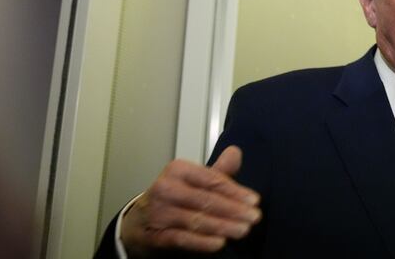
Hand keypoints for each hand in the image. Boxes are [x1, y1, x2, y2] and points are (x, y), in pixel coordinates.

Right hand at [121, 146, 261, 255]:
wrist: (140, 221)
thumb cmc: (173, 197)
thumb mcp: (195, 180)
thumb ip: (217, 171)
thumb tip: (236, 153)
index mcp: (178, 169)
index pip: (211, 180)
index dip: (235, 191)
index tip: (254, 200)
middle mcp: (166, 188)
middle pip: (205, 200)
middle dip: (233, 210)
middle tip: (254, 217)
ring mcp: (158, 212)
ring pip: (196, 220)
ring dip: (223, 226)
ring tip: (243, 230)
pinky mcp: (155, 234)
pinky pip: (182, 238)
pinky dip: (202, 241)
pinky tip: (219, 242)